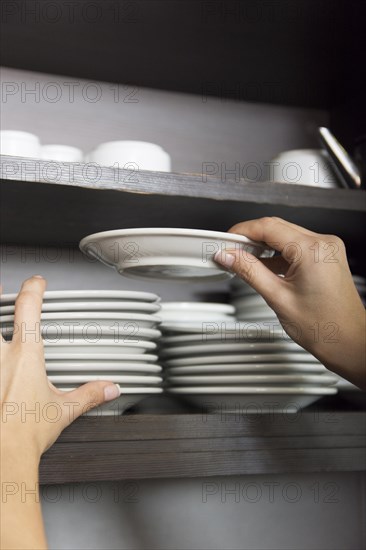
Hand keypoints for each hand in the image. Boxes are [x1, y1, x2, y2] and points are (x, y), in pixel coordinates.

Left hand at [0, 276, 119, 548]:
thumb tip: (108, 389)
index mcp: (25, 356)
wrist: (2, 455)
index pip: (29, 307)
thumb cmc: (25, 433)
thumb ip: (88, 395)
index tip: (37, 282)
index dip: (34, 288)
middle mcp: (0, 357)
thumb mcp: (63, 410)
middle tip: (1, 291)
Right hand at [214, 217, 365, 388]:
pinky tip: (263, 267)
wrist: (349, 343)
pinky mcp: (326, 257)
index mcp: (312, 251)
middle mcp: (324, 244)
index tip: (226, 241)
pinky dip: (277, 255)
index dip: (242, 231)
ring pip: (285, 236)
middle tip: (229, 251)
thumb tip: (228, 256)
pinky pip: (296, 246)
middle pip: (276, 228)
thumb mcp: (277, 298)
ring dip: (263, 247)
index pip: (268, 227)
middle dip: (250, 238)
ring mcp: (327, 249)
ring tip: (244, 262)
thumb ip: (249, 271)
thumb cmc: (324, 327)